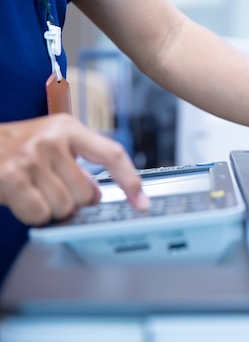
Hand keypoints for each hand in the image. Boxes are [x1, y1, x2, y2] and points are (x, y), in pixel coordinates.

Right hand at [0, 114, 146, 225]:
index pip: (112, 154)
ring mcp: (31, 157)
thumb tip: (97, 194)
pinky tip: (22, 199)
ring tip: (34, 191)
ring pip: (64, 207)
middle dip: (73, 201)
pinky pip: (40, 214)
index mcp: (68, 128)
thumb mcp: (50, 144)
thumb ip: (78, 162)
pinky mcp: (11, 177)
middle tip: (52, 189)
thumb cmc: (14, 148)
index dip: (130, 181)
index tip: (142, 202)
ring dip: (50, 208)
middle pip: (87, 194)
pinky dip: (33, 215)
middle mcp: (51, 139)